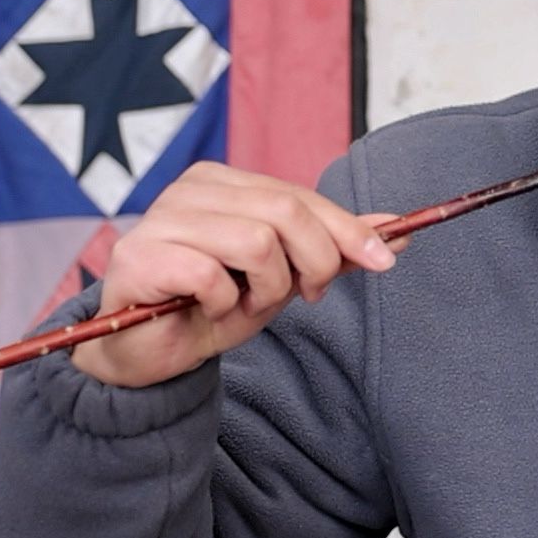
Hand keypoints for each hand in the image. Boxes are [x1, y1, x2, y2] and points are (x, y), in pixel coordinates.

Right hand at [73, 164, 396, 387]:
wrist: (153, 353)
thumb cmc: (215, 308)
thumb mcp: (286, 278)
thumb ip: (333, 250)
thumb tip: (397, 230)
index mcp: (223, 184)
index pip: (299, 196)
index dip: (348, 228)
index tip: (383, 259)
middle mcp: (188, 190)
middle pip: (285, 211)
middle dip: (315, 261)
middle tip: (304, 294)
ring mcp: (160, 219)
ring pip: (256, 241)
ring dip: (266, 288)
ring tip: (244, 303)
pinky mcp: (140, 256)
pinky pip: (211, 276)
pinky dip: (224, 304)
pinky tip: (208, 310)